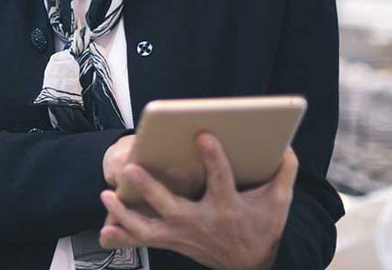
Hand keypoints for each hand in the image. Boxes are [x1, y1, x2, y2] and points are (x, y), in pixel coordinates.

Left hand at [98, 133, 297, 269]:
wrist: (252, 265)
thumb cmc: (263, 227)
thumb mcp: (279, 203)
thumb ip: (283, 173)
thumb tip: (286, 145)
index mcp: (228, 208)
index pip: (220, 179)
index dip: (213, 157)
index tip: (202, 135)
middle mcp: (201, 223)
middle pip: (171, 206)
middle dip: (150, 188)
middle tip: (130, 168)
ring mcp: (184, 235)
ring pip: (149, 228)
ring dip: (125, 213)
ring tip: (107, 195)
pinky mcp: (174, 242)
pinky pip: (145, 242)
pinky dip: (124, 236)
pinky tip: (105, 230)